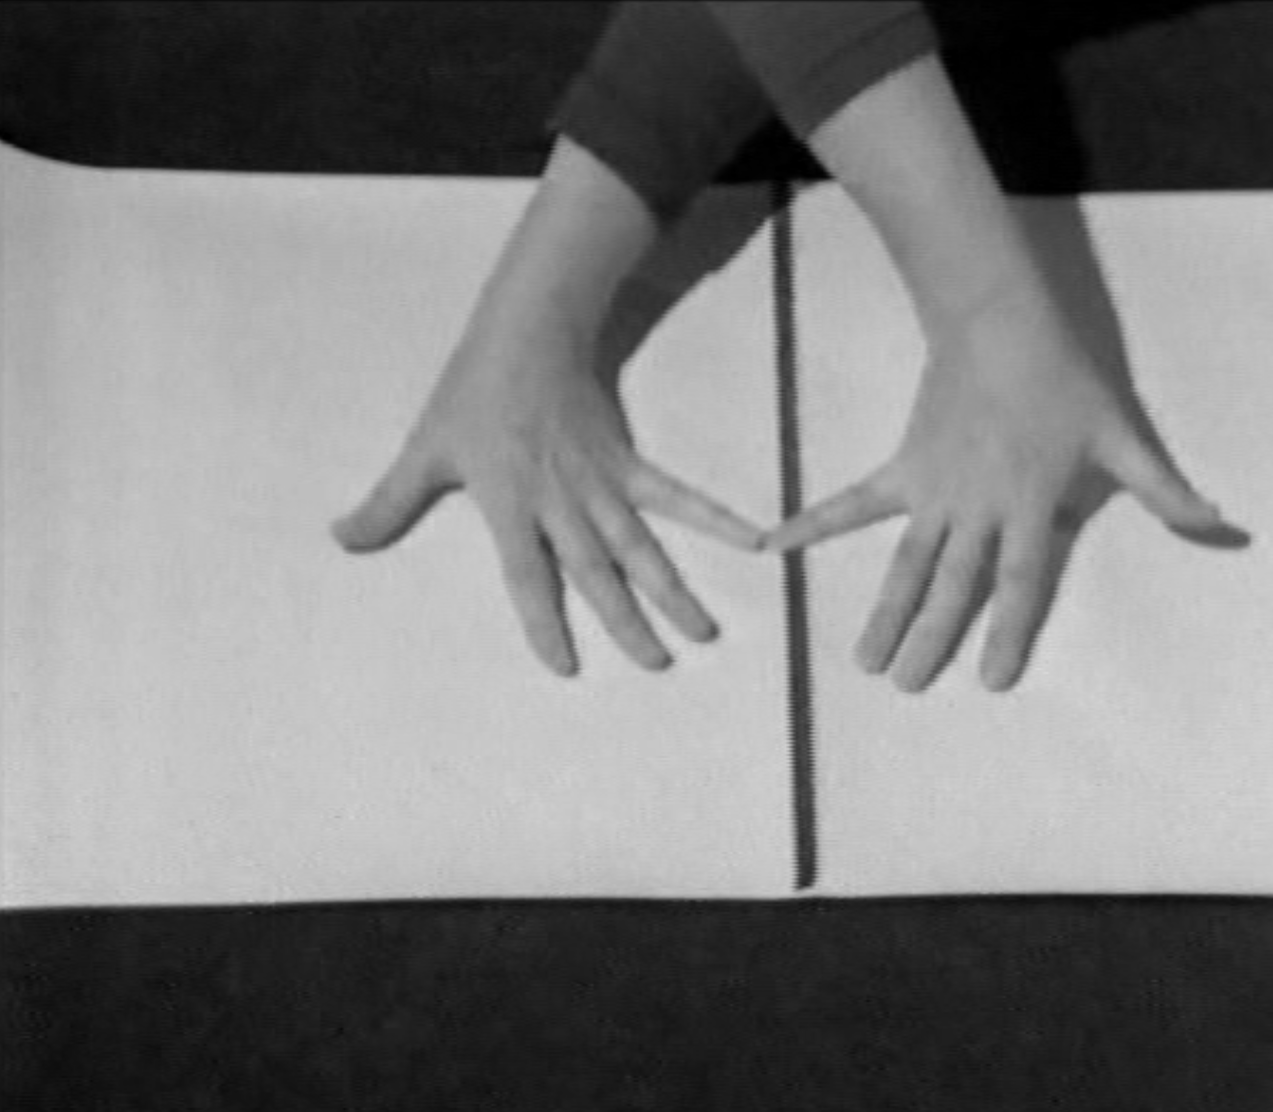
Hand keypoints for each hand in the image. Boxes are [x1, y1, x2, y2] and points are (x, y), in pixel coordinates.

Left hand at [331, 315, 764, 676]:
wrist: (527, 332)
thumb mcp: (424, 449)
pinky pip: (676, 495)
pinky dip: (713, 517)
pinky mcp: (628, 459)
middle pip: (598, 572)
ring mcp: (601, 482)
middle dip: (627, 622)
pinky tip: (752, 539)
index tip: (565, 666)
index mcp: (510, 504)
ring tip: (703, 632)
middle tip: (657, 666)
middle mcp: (561, 502)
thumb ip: (388, 503)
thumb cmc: (472, 392)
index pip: (529, 577)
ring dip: (673, 590)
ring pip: (641, 545)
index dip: (546, 623)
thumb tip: (341, 539)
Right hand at [765, 295, 1236, 693]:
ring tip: (864, 660)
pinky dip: (814, 523)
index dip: (1006, 632)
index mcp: (1029, 506)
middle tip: (907, 687)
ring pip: (905, 563)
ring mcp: (932, 491)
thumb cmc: (1064, 380)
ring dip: (884, 612)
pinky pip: (853, 503)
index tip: (992, 680)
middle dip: (929, 639)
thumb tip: (1223, 527)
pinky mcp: (903, 468)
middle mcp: (975, 509)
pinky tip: (776, 545)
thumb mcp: (1122, 434)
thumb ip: (1164, 490)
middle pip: (951, 585)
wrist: (999, 322)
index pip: (1019, 582)